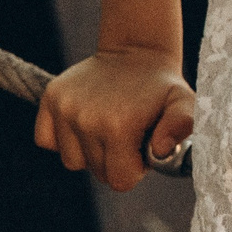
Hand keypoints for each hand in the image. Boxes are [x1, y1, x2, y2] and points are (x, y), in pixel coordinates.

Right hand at [34, 47, 192, 191]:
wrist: (137, 51)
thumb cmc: (162, 87)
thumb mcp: (185, 103)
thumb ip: (182, 126)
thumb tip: (160, 149)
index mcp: (118, 126)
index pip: (120, 181)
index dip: (134, 169)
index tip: (141, 147)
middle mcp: (85, 119)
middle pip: (97, 172)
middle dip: (116, 160)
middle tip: (129, 133)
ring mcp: (64, 109)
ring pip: (72, 161)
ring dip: (90, 151)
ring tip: (108, 126)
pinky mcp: (50, 99)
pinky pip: (46, 141)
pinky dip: (64, 139)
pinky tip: (84, 122)